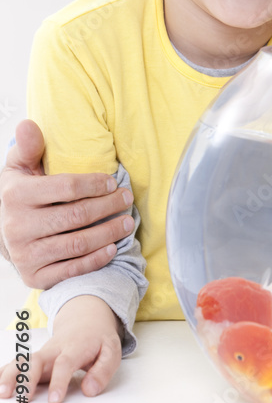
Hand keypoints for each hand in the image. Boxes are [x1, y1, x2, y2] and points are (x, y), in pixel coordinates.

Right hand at [0, 119, 133, 287]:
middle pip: (76, 217)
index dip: (94, 185)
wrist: (1, 231)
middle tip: (127, 200)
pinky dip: (95, 260)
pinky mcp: (35, 277)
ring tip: (128, 223)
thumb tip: (29, 125)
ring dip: (108, 234)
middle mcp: (18, 227)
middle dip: (108, 207)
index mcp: (16, 196)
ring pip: (77, 244)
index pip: (65, 188)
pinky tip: (113, 249)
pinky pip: (72, 270)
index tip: (112, 182)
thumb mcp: (19, 167)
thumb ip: (28, 147)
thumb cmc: (19, 194)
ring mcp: (26, 255)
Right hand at [0, 296, 122, 402]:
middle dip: (28, 379)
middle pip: (37, 360)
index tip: (55, 399)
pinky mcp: (34, 358)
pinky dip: (4, 372)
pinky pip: (16, 363)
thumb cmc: (98, 339)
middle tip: (23, 399)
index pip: (65, 363)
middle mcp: (54, 349)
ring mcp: (42, 353)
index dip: (59, 380)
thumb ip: (103, 370)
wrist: (87, 320)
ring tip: (4, 393)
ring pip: (22, 361)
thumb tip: (90, 389)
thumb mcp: (112, 351)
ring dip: (11, 375)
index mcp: (75, 347)